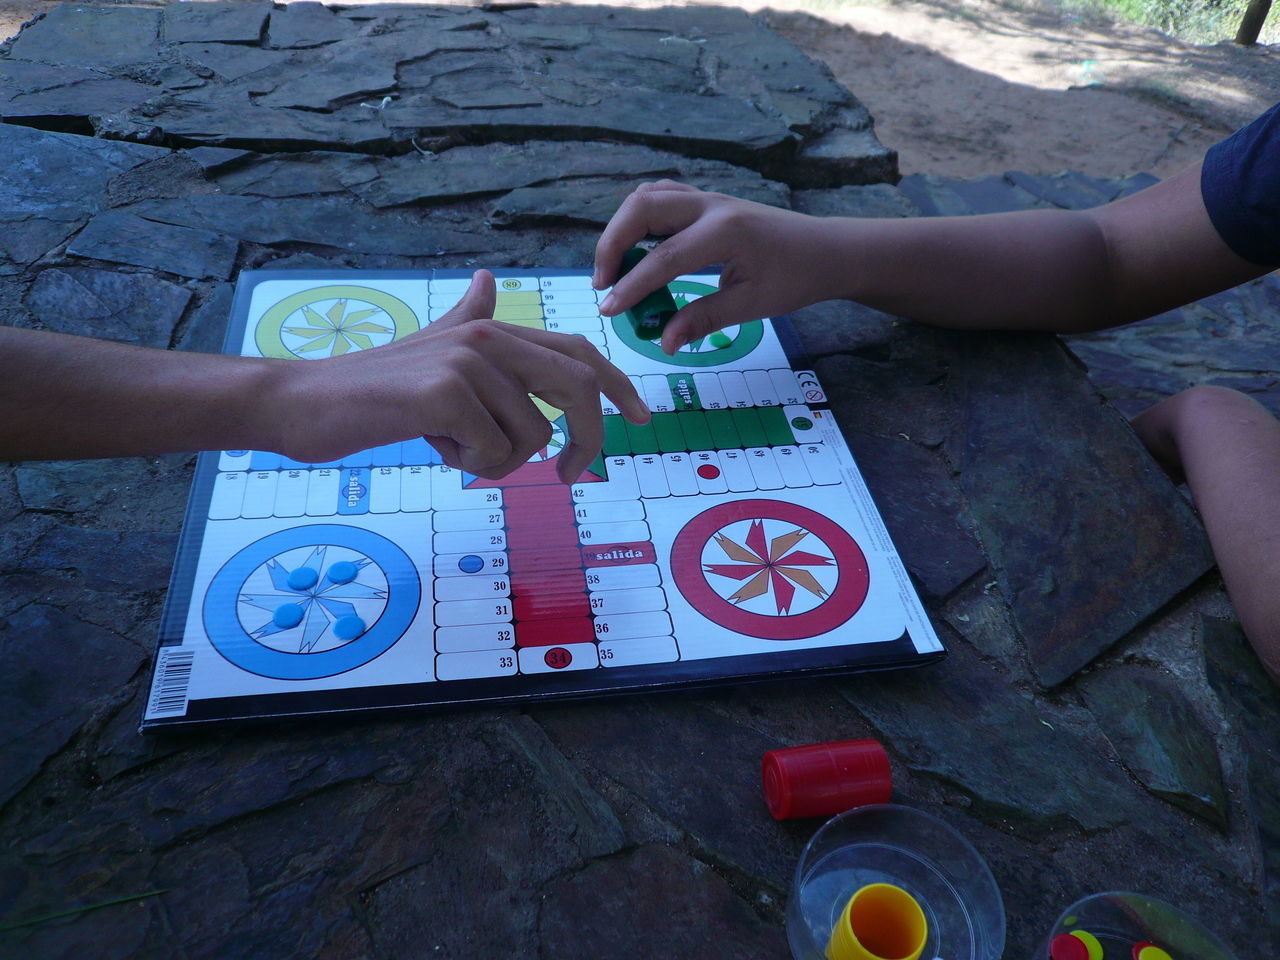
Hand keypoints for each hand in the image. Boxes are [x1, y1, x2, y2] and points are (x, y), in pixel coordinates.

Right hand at [266, 270, 648, 482]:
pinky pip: (496, 455)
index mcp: (493, 328)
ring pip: (533, 437)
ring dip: (498, 461)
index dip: (617, 384)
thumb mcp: (432, 349)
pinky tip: (432, 446)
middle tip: (565, 476)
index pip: (578, 351)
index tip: (642, 418)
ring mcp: (469, 362)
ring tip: (450, 444)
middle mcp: (489, 336)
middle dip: (587, 440)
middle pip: (577, 389)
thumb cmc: (373, 387)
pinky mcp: (447, 394)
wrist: (304, 402)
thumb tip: (488, 279)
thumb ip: (468, 318)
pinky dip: (470, 466)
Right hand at [593, 181, 838, 354]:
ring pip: (648, 196)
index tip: (609, 311)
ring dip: (622, 227)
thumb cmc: (795, 278)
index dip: (631, 286)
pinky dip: (639, 218)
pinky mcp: (706, 202)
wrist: (826, 250)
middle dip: (612, 244)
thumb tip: (665, 343)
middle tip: (604, 284)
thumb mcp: (753, 305)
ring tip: (615, 268)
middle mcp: (711, 206)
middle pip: (642, 209)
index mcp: (724, 232)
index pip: (663, 258)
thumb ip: (704, 319)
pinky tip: (636, 247)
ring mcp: (708, 199)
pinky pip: (661, 197)